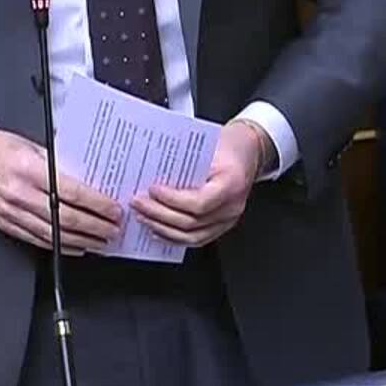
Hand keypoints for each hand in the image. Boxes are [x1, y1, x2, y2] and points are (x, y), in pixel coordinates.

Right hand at [0, 127, 123, 253]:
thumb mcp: (32, 145)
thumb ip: (59, 161)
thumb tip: (89, 175)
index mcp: (29, 169)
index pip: (71, 191)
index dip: (96, 204)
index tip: (113, 209)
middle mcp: (19, 193)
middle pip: (66, 217)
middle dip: (95, 226)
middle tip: (114, 228)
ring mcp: (12, 212)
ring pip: (54, 234)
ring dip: (83, 241)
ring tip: (102, 241)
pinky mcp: (7, 224)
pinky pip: (38, 241)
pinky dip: (62, 246)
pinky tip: (77, 247)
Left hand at [132, 120, 272, 247]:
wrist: (248, 152)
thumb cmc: (228, 145)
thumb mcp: (209, 145)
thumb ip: (185, 162)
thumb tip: (152, 172)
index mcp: (232, 183)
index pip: (199, 203)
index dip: (172, 200)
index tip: (152, 190)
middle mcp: (232, 207)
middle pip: (191, 222)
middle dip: (159, 214)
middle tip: (138, 203)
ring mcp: (228, 220)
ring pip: (192, 236)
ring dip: (162, 228)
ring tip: (143, 217)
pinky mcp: (221, 226)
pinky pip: (196, 239)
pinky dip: (173, 237)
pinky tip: (157, 229)